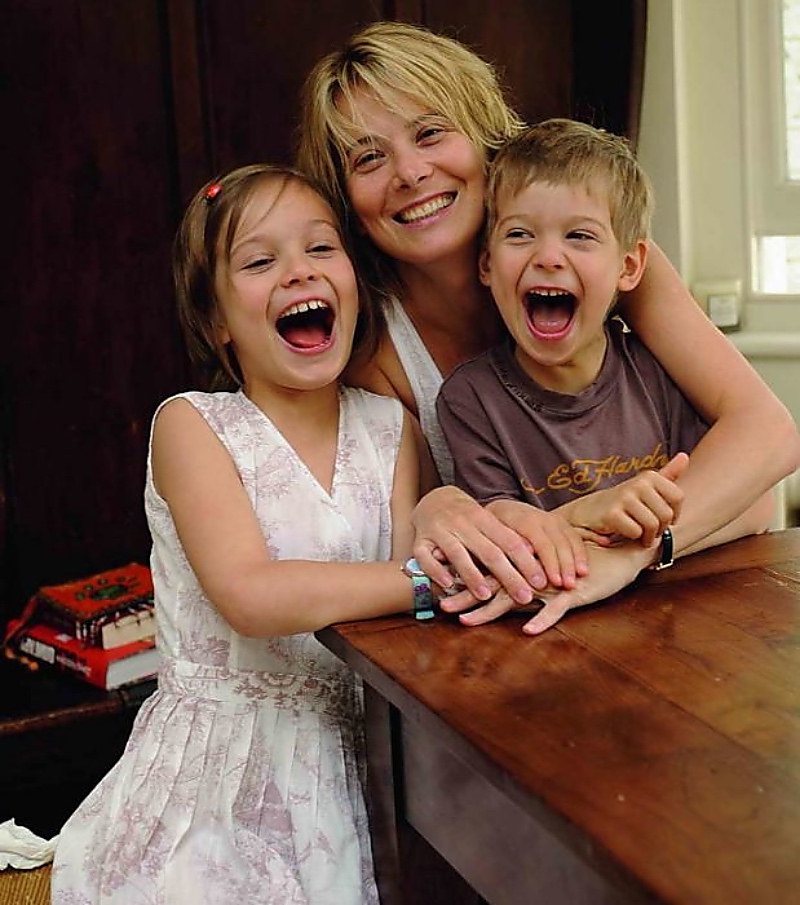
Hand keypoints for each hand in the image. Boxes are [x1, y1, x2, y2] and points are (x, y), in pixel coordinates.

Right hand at [411, 487, 585, 606]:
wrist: (433, 500)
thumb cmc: (468, 518)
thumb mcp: (489, 524)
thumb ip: (509, 540)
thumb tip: (541, 559)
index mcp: (484, 519)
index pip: (510, 541)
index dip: (527, 562)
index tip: (543, 582)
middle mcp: (463, 523)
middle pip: (489, 551)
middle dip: (509, 576)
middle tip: (526, 597)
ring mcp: (440, 531)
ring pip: (457, 553)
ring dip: (472, 575)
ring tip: (487, 595)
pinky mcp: (420, 541)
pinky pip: (426, 557)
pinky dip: (437, 571)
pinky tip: (448, 585)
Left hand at [445, 539, 653, 634]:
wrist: (617, 556)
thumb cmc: (577, 567)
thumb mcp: (546, 573)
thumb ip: (522, 578)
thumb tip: (492, 590)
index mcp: (524, 564)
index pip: (489, 571)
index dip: (465, 579)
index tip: (440, 588)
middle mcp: (532, 571)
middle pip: (493, 583)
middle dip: (467, 595)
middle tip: (442, 605)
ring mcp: (551, 582)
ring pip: (516, 596)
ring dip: (489, 609)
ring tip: (466, 620)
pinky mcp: (573, 591)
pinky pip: (556, 608)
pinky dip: (542, 618)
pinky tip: (527, 630)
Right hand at [563, 453, 687, 547]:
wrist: (591, 510)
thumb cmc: (625, 502)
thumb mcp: (647, 486)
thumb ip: (668, 474)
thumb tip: (684, 456)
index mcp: (650, 476)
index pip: (678, 497)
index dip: (674, 513)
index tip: (664, 518)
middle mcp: (638, 484)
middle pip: (666, 515)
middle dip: (660, 528)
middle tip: (650, 531)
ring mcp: (624, 498)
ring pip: (652, 525)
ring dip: (648, 536)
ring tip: (641, 535)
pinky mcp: (612, 514)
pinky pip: (635, 532)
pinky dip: (632, 537)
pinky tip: (626, 533)